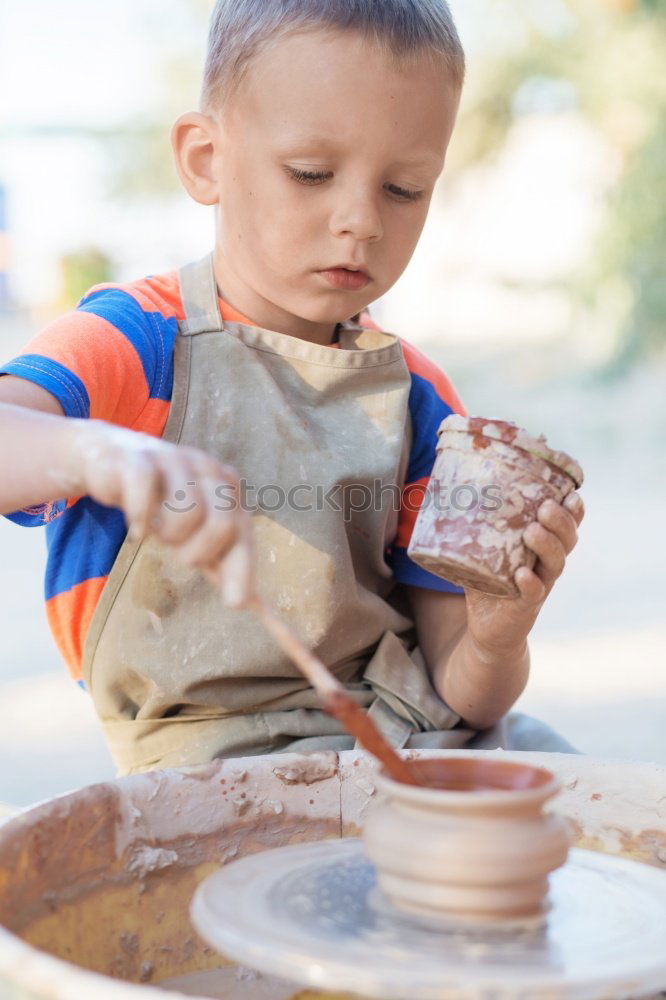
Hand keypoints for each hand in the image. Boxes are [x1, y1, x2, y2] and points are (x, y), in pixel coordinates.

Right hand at [67, 419, 254, 607]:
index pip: (242, 534)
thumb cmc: (159, 500)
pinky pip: (146, 493)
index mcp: (227, 487)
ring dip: (169, 535)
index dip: (241, 570)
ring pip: (188, 510)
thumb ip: (220, 562)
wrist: (110, 459)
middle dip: (198, 552)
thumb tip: (249, 603)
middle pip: (222, 524)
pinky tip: (137, 528)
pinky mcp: (138, 459)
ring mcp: (174, 460)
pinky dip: (140, 519)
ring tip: (156, 532)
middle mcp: (206, 469)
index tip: (235, 603)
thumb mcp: (194, 531)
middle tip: (178, 552)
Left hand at [464, 491, 584, 656]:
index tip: (571, 494)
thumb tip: (448, 492)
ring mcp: (541, 585)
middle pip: (567, 540)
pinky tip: (523, 574)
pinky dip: (531, 583)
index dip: (574, 511)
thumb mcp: (485, 551)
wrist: (489, 628)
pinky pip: (534, 593)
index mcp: (543, 547)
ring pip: (555, 564)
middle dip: (561, 522)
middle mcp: (547, 564)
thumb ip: (476, 526)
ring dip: (547, 546)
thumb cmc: (489, 582)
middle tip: (546, 508)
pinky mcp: (526, 606)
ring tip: (533, 531)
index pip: (567, 525)